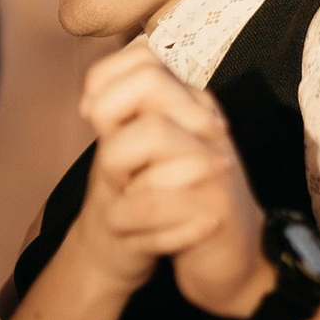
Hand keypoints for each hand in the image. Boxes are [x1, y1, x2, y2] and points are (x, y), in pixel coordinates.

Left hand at [79, 45, 268, 319]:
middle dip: (114, 128)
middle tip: (116, 170)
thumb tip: (91, 97)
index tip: (96, 122)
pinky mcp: (218, 204)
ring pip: (151, 134)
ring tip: (128, 201)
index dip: (105, 85)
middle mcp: (208, 122)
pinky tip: (133, 231)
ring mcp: (217, 159)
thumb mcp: (148, 155)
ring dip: (121, 178)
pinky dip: (127, 219)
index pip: (143, 59)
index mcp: (190, 105)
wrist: (229, 260)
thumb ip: (128, 121)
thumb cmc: (177, 205)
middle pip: (147, 87)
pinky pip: (154, 198)